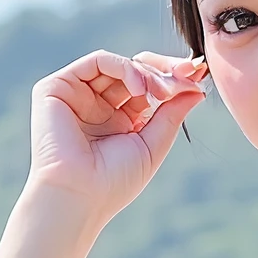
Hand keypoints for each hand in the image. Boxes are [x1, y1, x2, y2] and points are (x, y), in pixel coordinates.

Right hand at [26, 48, 207, 228]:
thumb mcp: (152, 145)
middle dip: (165, 69)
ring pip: (119, 63)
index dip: (172, 78)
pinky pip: (98, 61)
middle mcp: (97, 104)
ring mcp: (77, 94)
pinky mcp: (58, 88)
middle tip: (189, 74)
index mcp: (118, 119)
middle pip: (134, 69)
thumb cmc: (113, 183)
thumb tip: (197, 89)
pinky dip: (124, 67)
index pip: (146, 87)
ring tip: (162, 92)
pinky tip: (140, 89)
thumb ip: (172, 115)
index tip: (199, 75)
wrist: (79, 196)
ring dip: (147, 72)